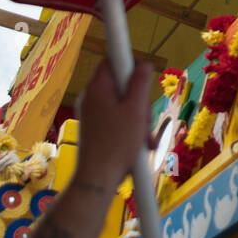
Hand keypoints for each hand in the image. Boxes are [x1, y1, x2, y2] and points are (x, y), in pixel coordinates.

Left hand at [73, 59, 154, 191]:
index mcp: (98, 88)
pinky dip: (130, 126)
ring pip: (122, 103)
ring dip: (138, 116)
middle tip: (146, 116)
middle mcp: (91, 97)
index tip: (144, 76)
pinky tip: (139, 143)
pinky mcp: (95, 128)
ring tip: (144, 136)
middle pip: (121, 84)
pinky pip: (117, 118)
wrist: (98, 178)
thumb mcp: (136, 110)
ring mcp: (92, 114)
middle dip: (139, 98)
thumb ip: (140, 83)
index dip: (130, 62)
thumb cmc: (118, 143)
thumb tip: (144, 64)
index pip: (112, 59)